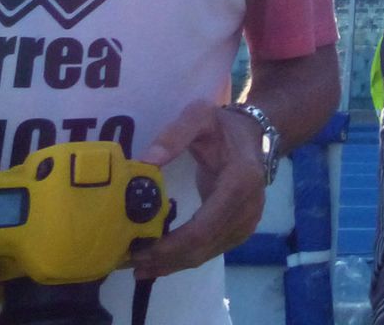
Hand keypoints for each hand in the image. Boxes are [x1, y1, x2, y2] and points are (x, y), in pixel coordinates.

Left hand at [130, 102, 266, 278]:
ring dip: (173, 263)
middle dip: (166, 258)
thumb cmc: (223, 126)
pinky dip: (185, 258)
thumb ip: (174, 134)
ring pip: (207, 253)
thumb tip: (146, 162)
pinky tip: (162, 262)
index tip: (139, 249)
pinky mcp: (241, 229)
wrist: (253, 135)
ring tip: (139, 267)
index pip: (203, 227)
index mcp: (240, 182)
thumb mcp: (200, 116)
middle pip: (203, 246)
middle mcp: (248, 208)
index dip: (171, 244)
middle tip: (130, 261)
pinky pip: (211, 250)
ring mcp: (248, 221)